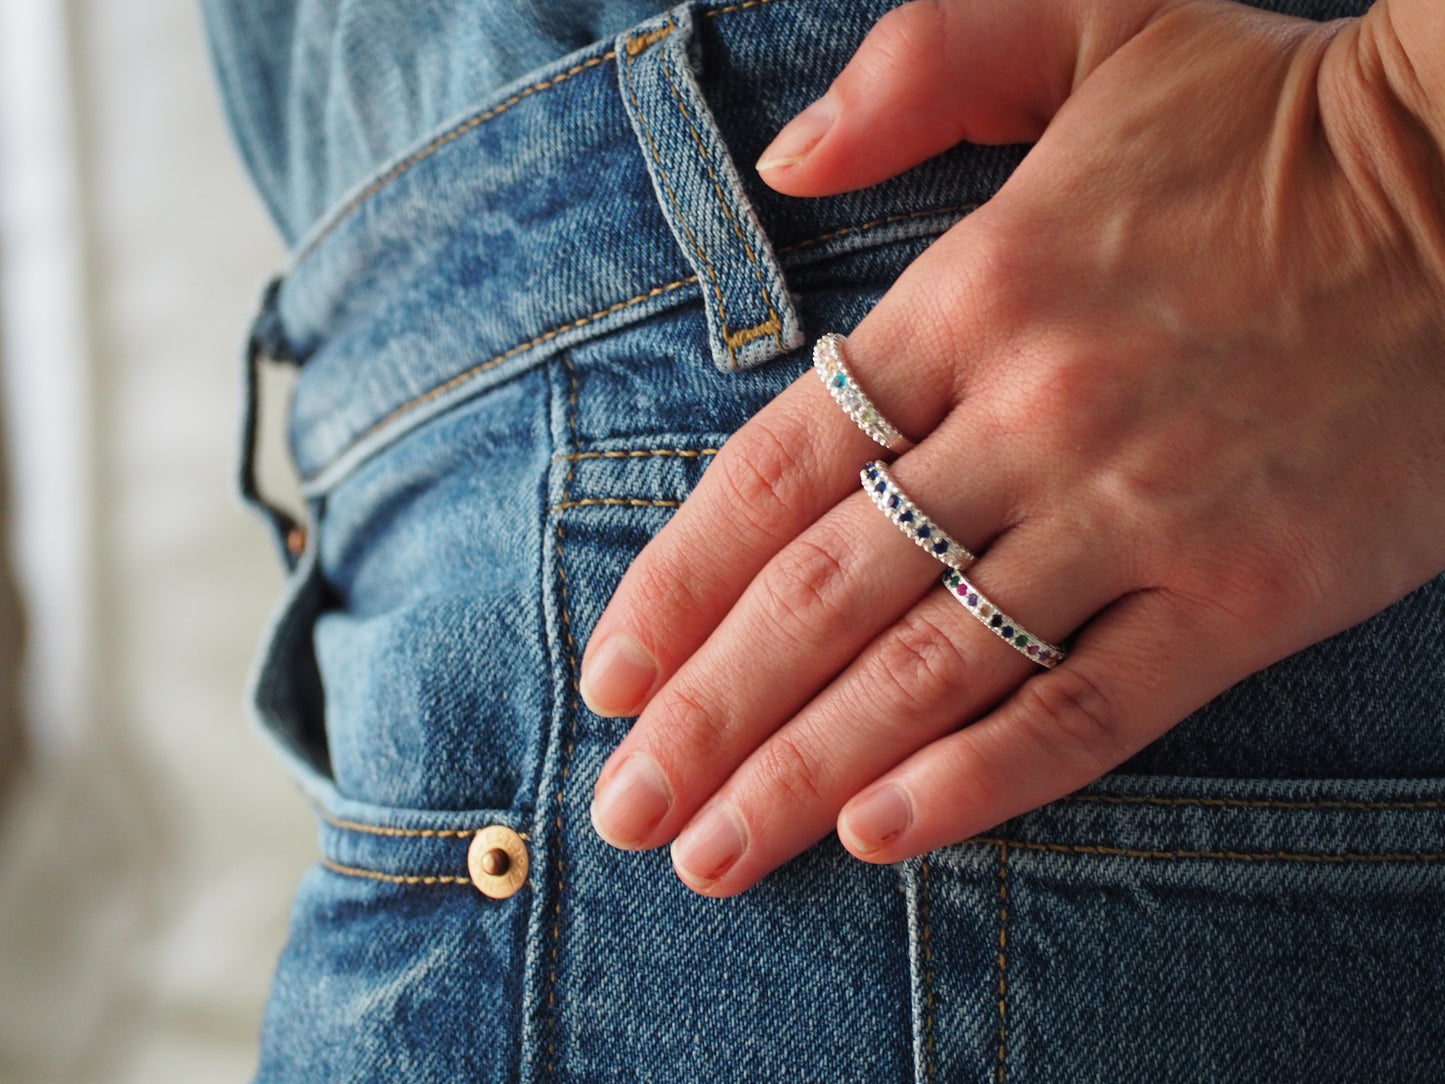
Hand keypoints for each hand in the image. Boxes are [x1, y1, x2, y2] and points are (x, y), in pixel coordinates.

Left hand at [581, 0, 1444, 895]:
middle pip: (825, 595)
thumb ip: (918, 69)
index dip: (676, 587)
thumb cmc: (1267, 118)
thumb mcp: (1085, 23)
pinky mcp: (1247, 594)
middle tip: (626, 813)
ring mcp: (1140, 514)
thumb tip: (786, 160)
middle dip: (710, 717)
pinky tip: (880, 837)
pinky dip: (981, 782)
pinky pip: (1088, 709)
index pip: (774, 473)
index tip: (607, 679)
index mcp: (974, 295)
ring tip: (713, 855)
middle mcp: (1035, 417)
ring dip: (804, 774)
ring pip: (932, 671)